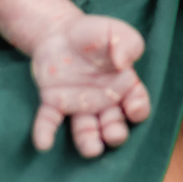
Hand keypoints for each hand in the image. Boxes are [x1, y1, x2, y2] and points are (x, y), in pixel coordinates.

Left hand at [30, 14, 151, 157]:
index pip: (137, 104)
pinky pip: (49, 121)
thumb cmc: (94, 33)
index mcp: (124, 86)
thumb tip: (124, 63)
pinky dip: (45, 133)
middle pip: (113, 124)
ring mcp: (79, 105)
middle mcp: (103, 102)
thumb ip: (127, 43)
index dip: (138, 109)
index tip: (134, 109)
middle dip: (115, 134)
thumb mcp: (115, 31)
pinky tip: (44, 143)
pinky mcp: (54, 103)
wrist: (60, 31)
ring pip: (85, 130)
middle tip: (113, 135)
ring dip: (89, 142)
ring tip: (92, 150)